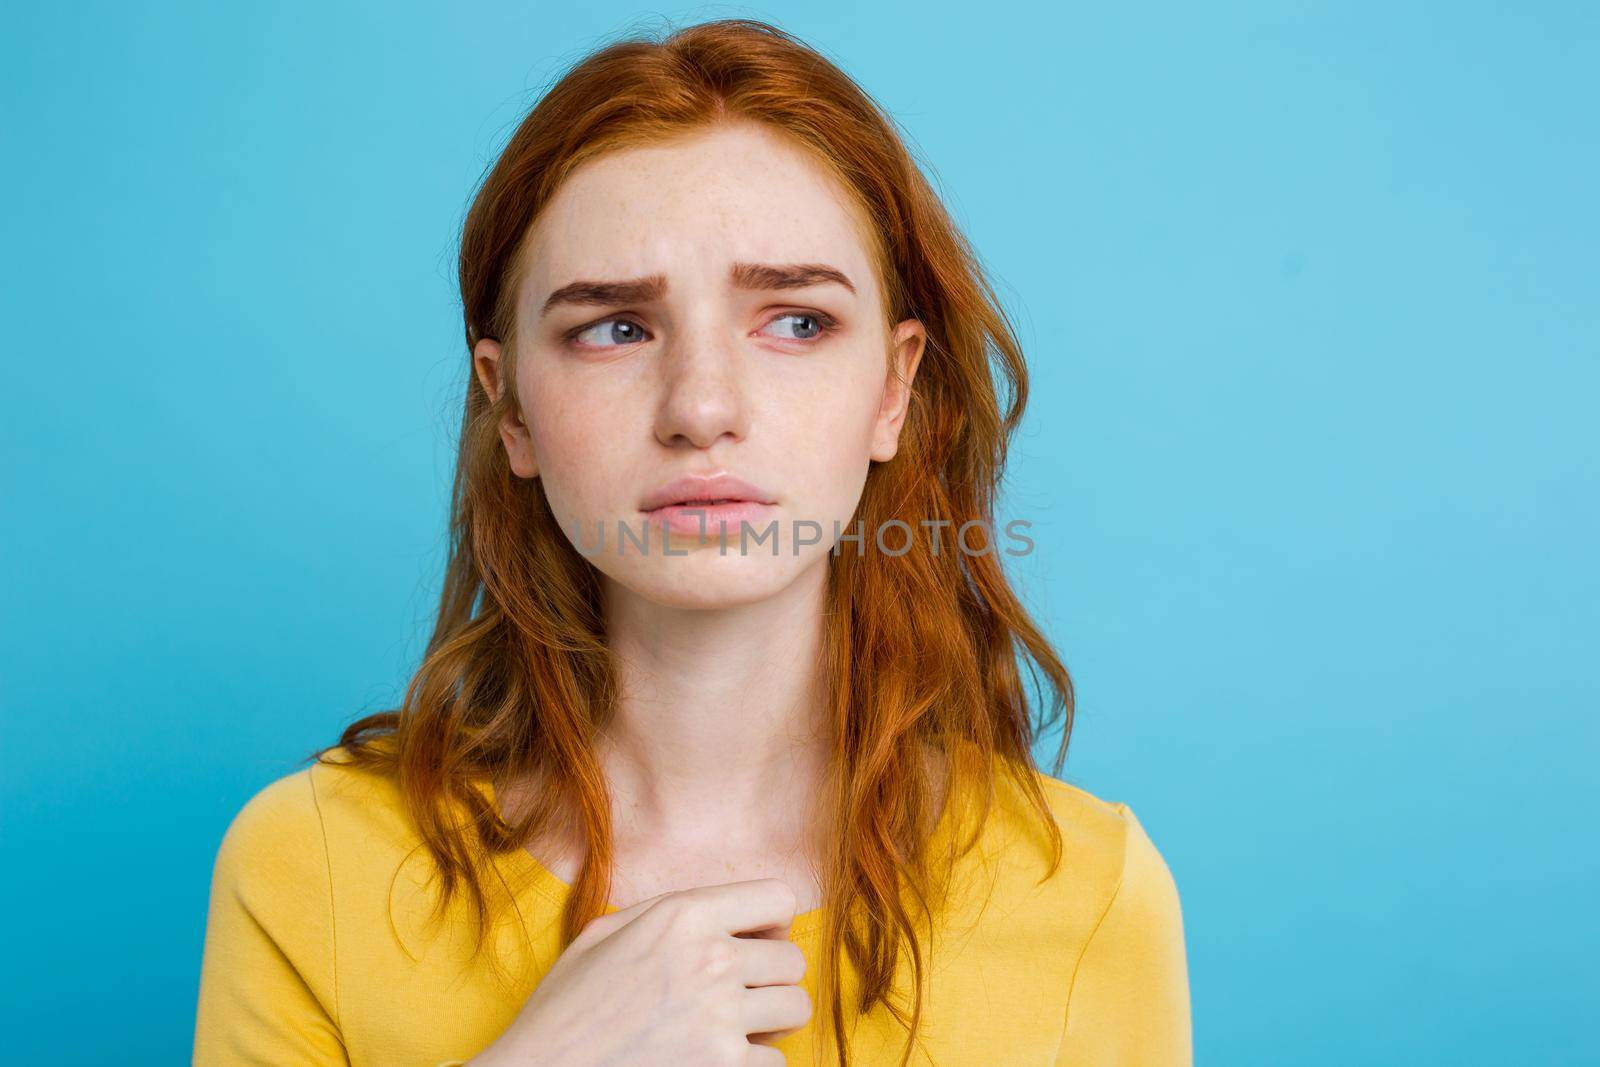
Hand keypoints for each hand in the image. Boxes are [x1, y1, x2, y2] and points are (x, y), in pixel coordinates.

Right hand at [467, 877, 810, 1065]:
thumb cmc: (565, 1009)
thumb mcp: (604, 935)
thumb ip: (667, 913)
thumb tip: (722, 912)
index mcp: (684, 917)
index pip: (778, 898)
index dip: (771, 922)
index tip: (753, 943)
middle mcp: (711, 960)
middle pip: (793, 959)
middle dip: (770, 977)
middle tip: (736, 995)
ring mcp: (721, 1019)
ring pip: (796, 1008)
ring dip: (769, 1021)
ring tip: (728, 1027)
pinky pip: (777, 1061)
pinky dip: (753, 1064)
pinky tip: (713, 1061)